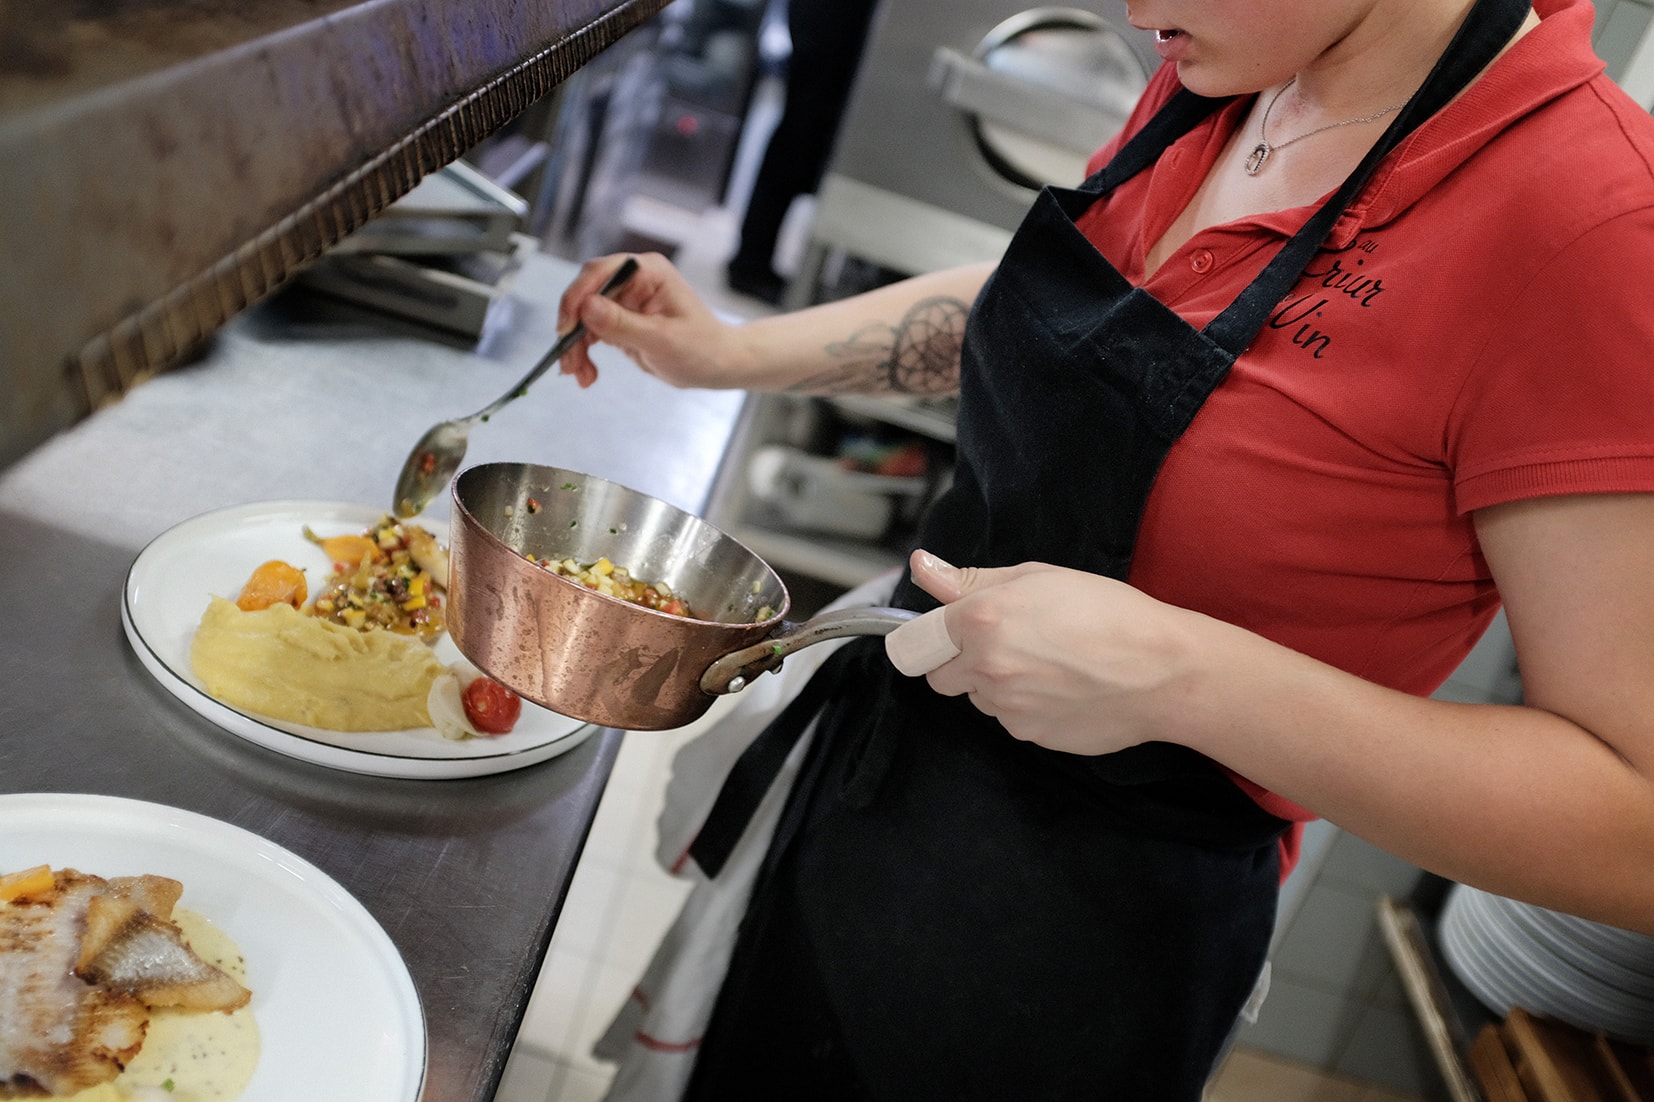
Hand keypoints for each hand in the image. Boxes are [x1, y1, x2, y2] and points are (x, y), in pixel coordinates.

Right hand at [554, 252, 745, 388]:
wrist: (717, 365)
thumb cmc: (702, 348)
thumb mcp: (662, 340)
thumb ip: (623, 323)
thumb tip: (586, 307)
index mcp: (647, 272)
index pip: (599, 273)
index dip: (577, 298)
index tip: (567, 327)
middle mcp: (632, 281)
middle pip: (585, 295)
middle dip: (573, 329)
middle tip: (569, 360)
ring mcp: (624, 301)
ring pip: (583, 318)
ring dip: (576, 347)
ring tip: (580, 375)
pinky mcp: (620, 322)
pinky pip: (590, 334)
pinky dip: (584, 354)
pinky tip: (586, 374)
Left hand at [885, 549, 1199, 753]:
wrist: (1163, 671)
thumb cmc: (1110, 614)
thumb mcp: (1038, 577)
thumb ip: (971, 579)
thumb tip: (922, 568)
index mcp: (981, 619)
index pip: (912, 642)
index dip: (927, 636)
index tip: (941, 633)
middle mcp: (986, 666)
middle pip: (938, 676)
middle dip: (959, 661)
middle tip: (1006, 641)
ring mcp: (1006, 706)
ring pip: (977, 697)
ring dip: (995, 682)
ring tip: (1048, 661)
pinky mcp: (1029, 734)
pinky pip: (1009, 718)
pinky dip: (1025, 705)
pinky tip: (1062, 686)